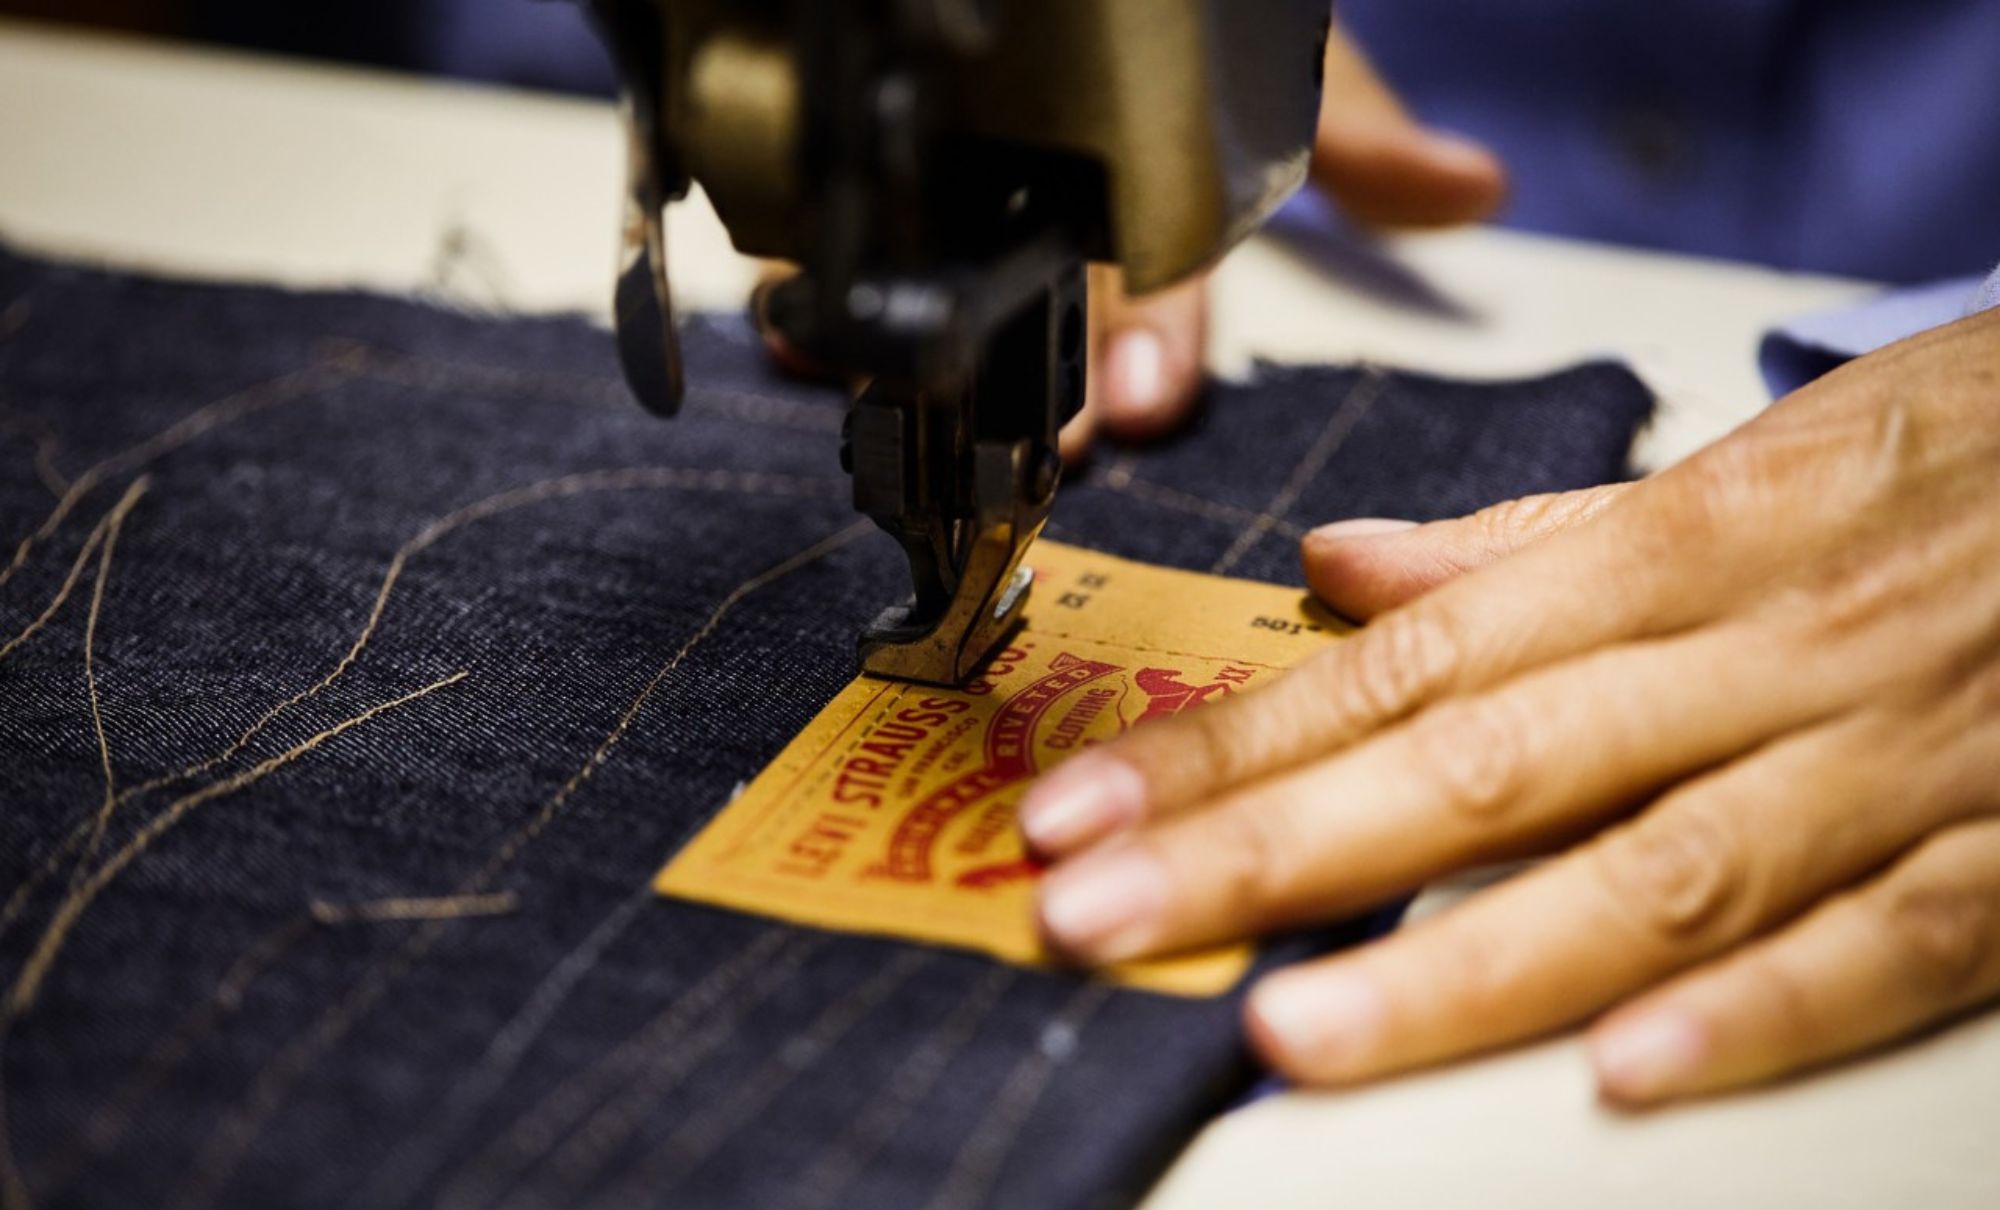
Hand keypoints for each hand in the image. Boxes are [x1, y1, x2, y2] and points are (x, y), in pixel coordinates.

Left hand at [752, 22, 1507, 461]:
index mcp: (1152, 224)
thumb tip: (1479, 190)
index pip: (1165, 303)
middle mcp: (1060, 234)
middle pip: (1049, 319)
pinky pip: (835, 245)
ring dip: (926, 350)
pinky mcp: (876, 183)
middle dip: (1052, 380)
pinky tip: (789, 328)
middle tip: (1044, 433)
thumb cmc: (1205, 23)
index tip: (1151, 401)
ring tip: (901, 392)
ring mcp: (967, 210)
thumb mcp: (1288, 71)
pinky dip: (809, 289)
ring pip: (942, 296)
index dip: (1160, 349)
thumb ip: (1355, 132)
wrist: (1067, 3)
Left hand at [1022, 308, 1999, 1104]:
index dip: (1227, 742)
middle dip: (1265, 852)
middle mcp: (1755, 657)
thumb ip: (1545, 538)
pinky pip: (1888, 945)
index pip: (1398, 666)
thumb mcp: (1754, 457)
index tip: (1084, 806)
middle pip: (1475, 768)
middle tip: (1094, 913)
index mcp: (1675, 556)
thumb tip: (1351, 566)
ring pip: (1650, 873)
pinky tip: (1624, 1072)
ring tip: (1289, 1026)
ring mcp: (1884, 760)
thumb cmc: (1968, 455)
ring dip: (1461, 958)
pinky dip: (1762, 1008)